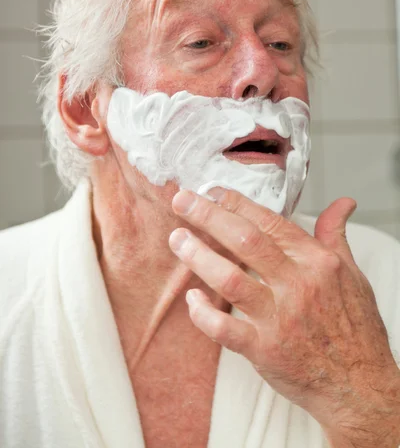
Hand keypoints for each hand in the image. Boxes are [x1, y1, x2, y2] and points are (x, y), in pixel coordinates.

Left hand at [169, 188, 399, 447]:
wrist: (359, 386)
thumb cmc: (355, 328)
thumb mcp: (353, 274)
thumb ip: (336, 235)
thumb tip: (342, 204)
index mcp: (317, 262)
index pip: (270, 221)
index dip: (237, 203)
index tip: (213, 192)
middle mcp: (298, 285)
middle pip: (245, 241)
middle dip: (208, 216)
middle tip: (181, 201)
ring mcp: (280, 318)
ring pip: (230, 279)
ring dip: (198, 257)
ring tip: (178, 239)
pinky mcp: (264, 350)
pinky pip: (224, 329)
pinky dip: (202, 313)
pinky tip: (191, 298)